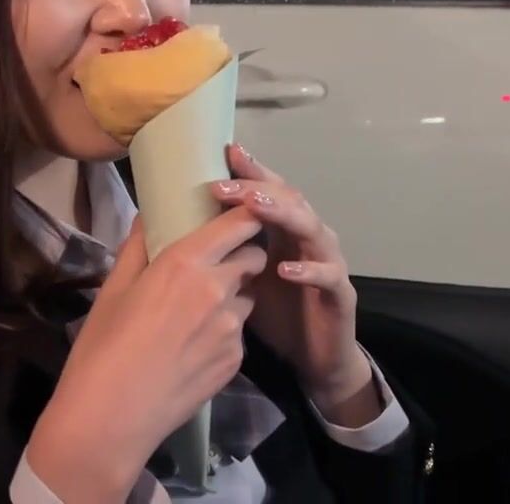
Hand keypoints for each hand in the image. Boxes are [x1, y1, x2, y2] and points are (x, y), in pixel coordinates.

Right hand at [26, 211, 265, 502]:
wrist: (112, 418)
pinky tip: (195, 346)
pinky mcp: (236, 360)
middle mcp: (218, 290)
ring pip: (248, 296)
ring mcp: (232, 328)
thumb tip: (147, 216)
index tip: (238, 213)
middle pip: (253, 257)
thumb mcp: (113, 289)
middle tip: (220, 261)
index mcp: (185, 264)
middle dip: (244, 253)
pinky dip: (226, 330)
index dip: (245, 214)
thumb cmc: (102, 347)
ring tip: (203, 309)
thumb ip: (137, 247)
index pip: (238, 224)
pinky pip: (239, 333)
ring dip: (236, 293)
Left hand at [211, 144, 378, 426]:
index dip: (249, 170)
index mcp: (282, 230)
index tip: (224, 151)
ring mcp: (328, 262)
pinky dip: (308, 270)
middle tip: (223, 184)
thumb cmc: (274, 315)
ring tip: (254, 208)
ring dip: (282, 215)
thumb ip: (217, 252)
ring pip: (311, 227)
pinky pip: (328, 276)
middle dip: (256, 187)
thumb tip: (168, 229)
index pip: (266, 190)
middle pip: (289, 198)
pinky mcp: (341, 294)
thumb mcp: (239, 278)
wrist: (315, 359)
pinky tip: (284, 270)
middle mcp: (307, 237)